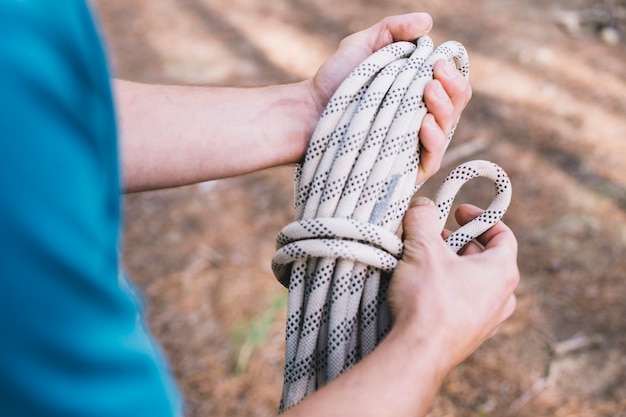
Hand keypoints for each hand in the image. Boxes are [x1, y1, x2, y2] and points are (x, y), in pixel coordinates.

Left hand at [308, 13, 471, 182]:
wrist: (310, 111)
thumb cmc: (337, 80)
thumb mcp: (363, 45)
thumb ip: (394, 29)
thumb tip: (428, 22)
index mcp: (419, 95)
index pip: (452, 89)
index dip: (453, 75)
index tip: (439, 62)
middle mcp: (421, 121)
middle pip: (455, 109)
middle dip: (453, 90)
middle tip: (434, 76)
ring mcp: (413, 146)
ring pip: (447, 132)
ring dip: (445, 110)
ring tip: (429, 91)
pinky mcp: (403, 169)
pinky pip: (430, 161)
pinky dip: (433, 140)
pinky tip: (424, 122)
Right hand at [388, 198, 518, 372]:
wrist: (419, 353)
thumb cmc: (428, 300)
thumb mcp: (423, 248)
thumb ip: (423, 219)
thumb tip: (422, 205)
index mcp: (502, 272)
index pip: (503, 235)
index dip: (480, 218)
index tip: (456, 213)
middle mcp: (502, 298)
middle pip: (485, 258)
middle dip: (456, 242)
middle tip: (431, 237)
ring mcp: (487, 321)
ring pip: (473, 282)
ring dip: (451, 267)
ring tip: (423, 263)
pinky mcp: (469, 337)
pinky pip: (462, 304)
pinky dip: (446, 291)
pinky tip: (422, 291)